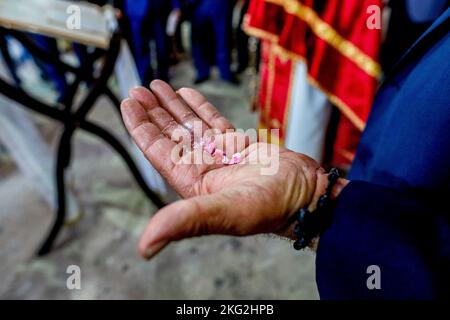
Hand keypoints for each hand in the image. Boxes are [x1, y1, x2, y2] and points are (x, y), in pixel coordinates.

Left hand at [121, 80, 332, 259]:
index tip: (129, 102)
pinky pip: (214, 122)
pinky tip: (187, 93)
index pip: (159, 151)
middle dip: (153, 112)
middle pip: (171, 135)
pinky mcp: (239, 147)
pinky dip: (200, 108)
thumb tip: (145, 248)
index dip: (142, 127)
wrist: (308, 195)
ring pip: (191, 126)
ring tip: (157, 86)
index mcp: (193, 183)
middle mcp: (203, 169)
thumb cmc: (272, 206)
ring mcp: (221, 156)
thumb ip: (186, 221)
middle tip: (138, 89)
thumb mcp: (226, 212)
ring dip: (173, 107)